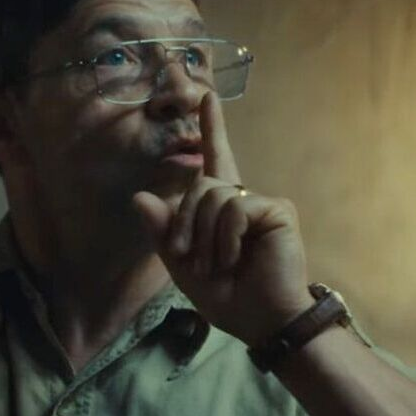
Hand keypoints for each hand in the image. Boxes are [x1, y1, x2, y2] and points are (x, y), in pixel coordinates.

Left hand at [132, 93, 313, 347]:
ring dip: (205, 236)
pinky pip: (234, 208)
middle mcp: (241, 199)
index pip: (213, 161)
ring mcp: (261, 203)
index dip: (212, 127)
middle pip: (199, 186)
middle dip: (186, 224)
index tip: (207, 96)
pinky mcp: (276, 209)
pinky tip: (237, 256)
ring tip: (218, 263)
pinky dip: (225, 237)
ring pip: (213, 195)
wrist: (259, 319)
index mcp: (220, 210)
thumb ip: (163, 231)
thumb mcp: (182, 265)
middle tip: (193, 259)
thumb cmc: (226, 296)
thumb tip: (139, 197)